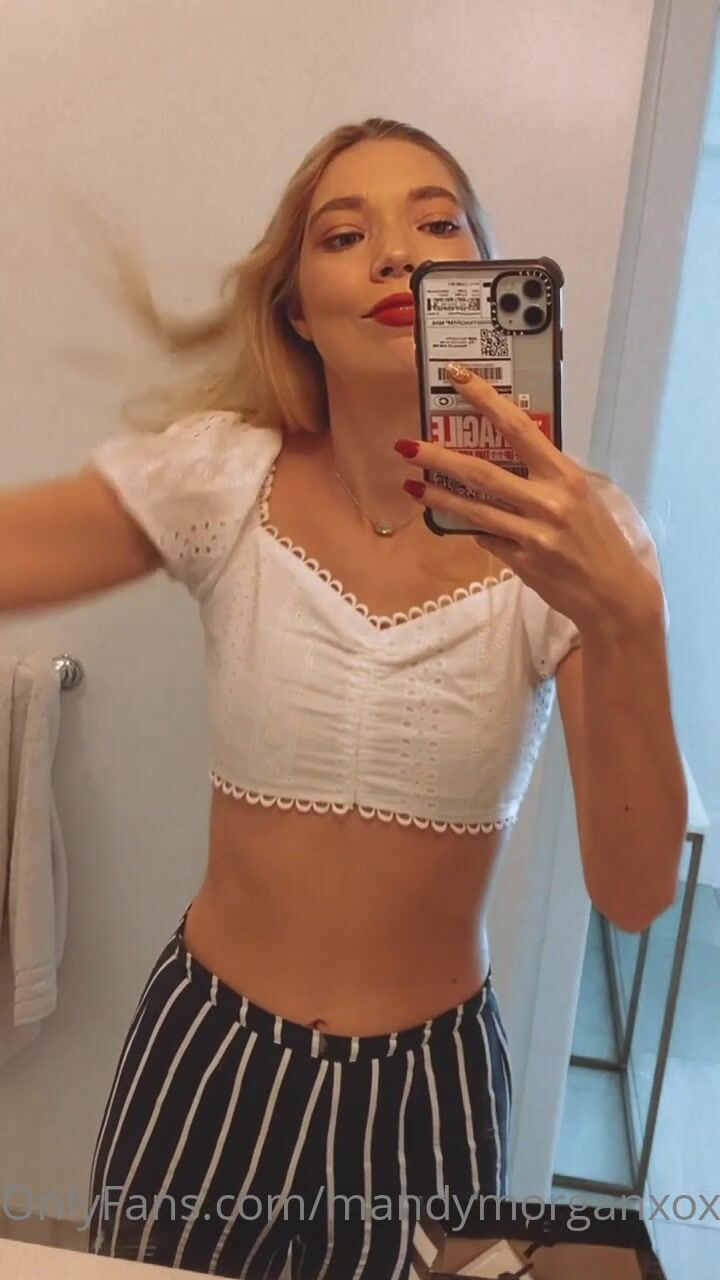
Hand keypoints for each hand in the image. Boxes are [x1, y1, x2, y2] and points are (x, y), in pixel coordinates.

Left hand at [395, 363, 656, 630]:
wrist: (613, 593)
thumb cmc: (598, 538)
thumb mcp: (580, 496)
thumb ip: (544, 477)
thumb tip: (502, 462)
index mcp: (565, 475)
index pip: (518, 427)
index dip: (485, 400)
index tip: (456, 377)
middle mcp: (548, 501)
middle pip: (482, 472)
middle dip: (439, 456)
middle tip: (405, 445)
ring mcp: (533, 535)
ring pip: (474, 510)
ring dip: (438, 497)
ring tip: (410, 486)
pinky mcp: (522, 563)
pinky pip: (487, 539)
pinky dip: (473, 528)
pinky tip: (460, 522)